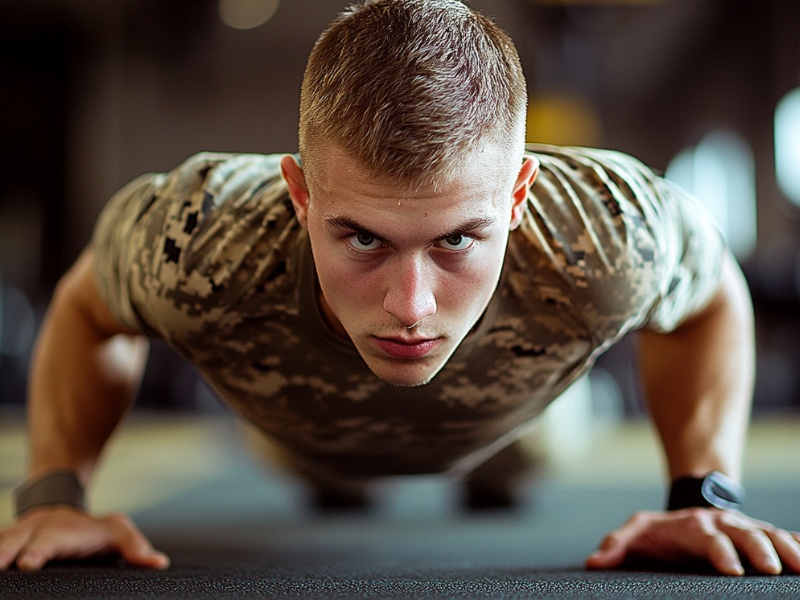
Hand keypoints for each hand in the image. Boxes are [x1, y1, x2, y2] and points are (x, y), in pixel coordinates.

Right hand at [0, 507, 169, 570]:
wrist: (61, 509)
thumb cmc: (91, 530)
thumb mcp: (117, 533)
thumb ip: (135, 547)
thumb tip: (159, 563)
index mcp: (60, 530)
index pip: (49, 541)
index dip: (38, 552)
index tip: (27, 563)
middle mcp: (33, 531)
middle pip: (13, 540)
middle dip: (2, 552)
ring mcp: (14, 536)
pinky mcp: (2, 543)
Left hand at [586, 508, 799, 575]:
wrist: (687, 509)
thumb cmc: (660, 531)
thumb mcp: (635, 533)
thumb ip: (616, 546)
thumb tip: (594, 562)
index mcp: (693, 527)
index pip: (708, 540)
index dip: (720, 553)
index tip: (732, 571)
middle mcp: (723, 525)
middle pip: (745, 534)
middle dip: (759, 550)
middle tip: (772, 570)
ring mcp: (745, 528)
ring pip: (771, 533)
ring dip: (788, 547)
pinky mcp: (762, 534)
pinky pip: (785, 535)